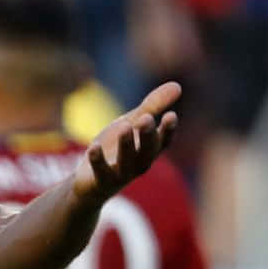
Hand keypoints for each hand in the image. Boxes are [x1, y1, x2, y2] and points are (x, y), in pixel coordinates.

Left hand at [73, 81, 180, 201]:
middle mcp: (139, 164)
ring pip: (126, 162)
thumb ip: (152, 106)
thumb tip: (178, 85)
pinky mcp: (101, 182)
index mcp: (149, 149)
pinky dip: (98, 160)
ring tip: (125, 126)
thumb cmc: (115, 149)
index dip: (168, 130)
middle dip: (147, 135)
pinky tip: (93, 146)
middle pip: (147, 151)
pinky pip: (101, 172)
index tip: (171, 115)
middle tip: (146, 118)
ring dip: (126, 145)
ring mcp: (121, 175)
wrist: (90, 183)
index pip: (163, 140)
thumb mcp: (132, 123)